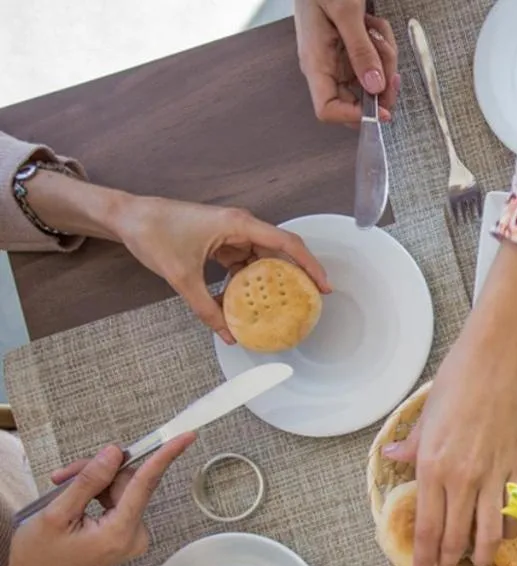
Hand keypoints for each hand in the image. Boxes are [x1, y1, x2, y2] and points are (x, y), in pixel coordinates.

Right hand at [4, 436, 194, 565]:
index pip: (145, 485)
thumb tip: (114, 454)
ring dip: (94, 482)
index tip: (184, 438)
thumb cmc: (40, 557)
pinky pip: (120, 501)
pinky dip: (98, 493)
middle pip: (128, 483)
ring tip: (64, 487)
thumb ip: (89, 482)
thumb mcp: (56, 515)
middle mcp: (134, 535)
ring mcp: (133, 536)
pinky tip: (77, 498)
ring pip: (122, 489)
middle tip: (64, 474)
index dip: (164, 457)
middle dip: (97, 472)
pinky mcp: (127, 534)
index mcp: (118, 533)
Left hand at [112, 197, 331, 343]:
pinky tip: (247, 299)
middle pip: (280, 251)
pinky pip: (243, 262)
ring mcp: (230, 233)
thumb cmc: (153, 232)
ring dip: (269, 280)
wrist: (127, 216)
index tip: (324, 287)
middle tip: (308, 301)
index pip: (287, 243)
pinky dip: (247, 280)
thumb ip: (206, 308)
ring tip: (280, 304)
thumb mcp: (182, 276)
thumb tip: (227, 333)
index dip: (310, 266)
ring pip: (262, 258)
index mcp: (238, 224)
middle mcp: (240, 225)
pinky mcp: (220, 241)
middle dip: (296, 276)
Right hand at [295, 0, 399, 125]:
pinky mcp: (353, 52)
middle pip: (359, 101)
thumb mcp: (345, 12)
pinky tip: (373, 26)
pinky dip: (383, 47)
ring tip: (375, 30)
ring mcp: (342, 61)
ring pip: (373, 82)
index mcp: (316, 63)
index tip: (380, 111)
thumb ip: (361, 50)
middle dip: (382, 87)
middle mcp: (328, 67)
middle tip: (391, 65)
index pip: (328, 110)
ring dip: (385, 59)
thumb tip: (375, 87)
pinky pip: (377, 62)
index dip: (354, 117)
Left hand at [382, 330, 516, 565]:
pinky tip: (504, 533)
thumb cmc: (459, 378)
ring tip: (477, 561)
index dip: (425, 556)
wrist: (500, 357)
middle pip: (455, 537)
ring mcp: (494, 474)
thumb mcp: (425, 412)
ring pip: (490, 533)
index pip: (427, 527)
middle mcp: (462, 477)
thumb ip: (412, 444)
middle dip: (448, 560)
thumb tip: (392, 458)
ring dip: (482, 555)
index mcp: (432, 466)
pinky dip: (510, 530)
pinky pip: (515, 510)